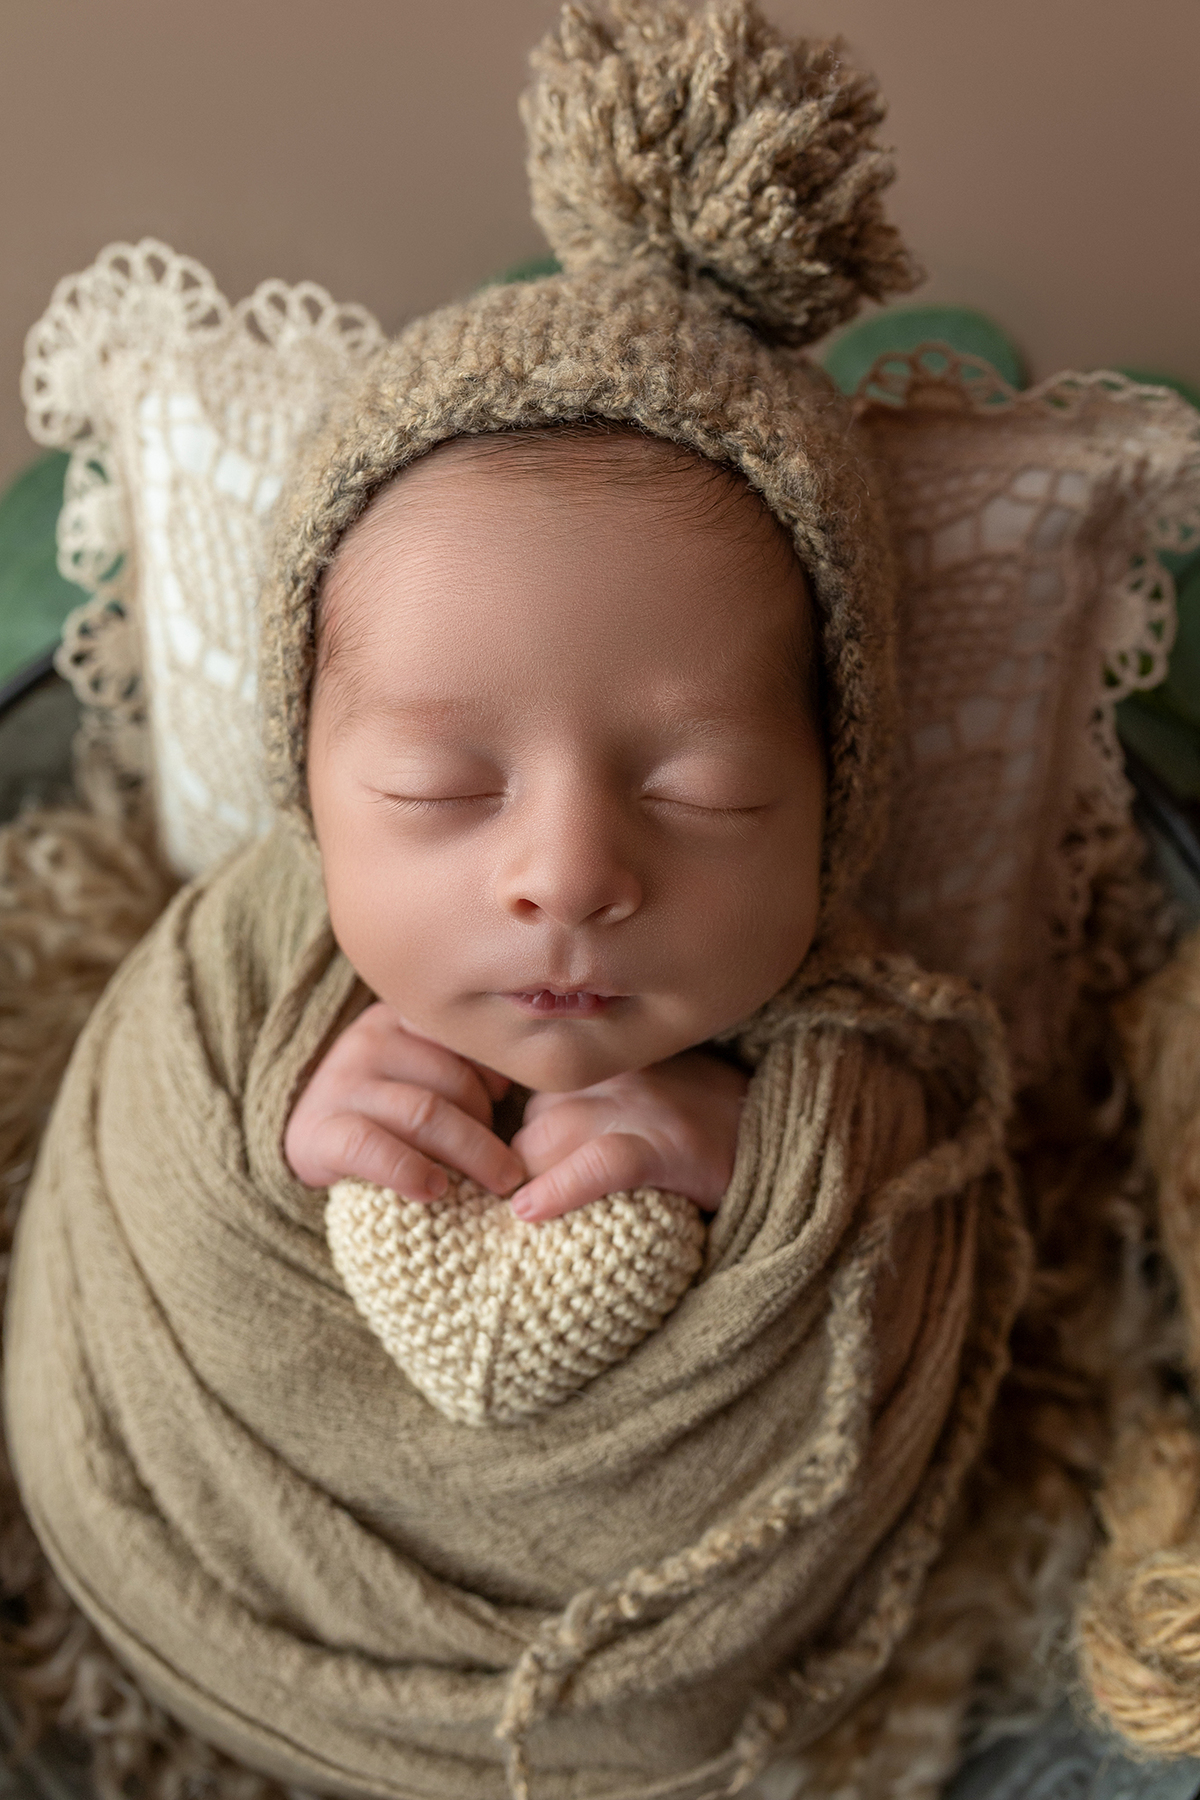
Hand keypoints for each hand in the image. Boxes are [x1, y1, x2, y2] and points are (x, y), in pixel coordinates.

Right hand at [284, 1001, 523, 1198]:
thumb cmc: (383, 1111)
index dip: (494, 1073)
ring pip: (424, 1113)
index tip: (506, 1101)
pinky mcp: (318, 1134)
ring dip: (472, 1152)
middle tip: (511, 1164)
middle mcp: (367, 1042)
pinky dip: (410, 1170)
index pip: (463, 1036)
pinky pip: (372, 1148)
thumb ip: (458, 1064)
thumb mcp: (418, 1072)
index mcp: (398, 1020)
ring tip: (498, 1181)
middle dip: (488, 1123)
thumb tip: (518, 1082)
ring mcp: (341, 1085)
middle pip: (451, 1080)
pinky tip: (435, 1189)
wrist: (307, 1144)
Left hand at [508, 1050, 748, 1222]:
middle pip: (533, 1117)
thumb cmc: (711, 1128)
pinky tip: (529, 1212)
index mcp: (612, 1062)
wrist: (787, 1137)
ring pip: (552, 1136)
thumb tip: (530, 1144)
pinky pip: (600, 1162)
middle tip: (532, 1206)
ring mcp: (646, 1108)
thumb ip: (596, 1104)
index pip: (533, 1092)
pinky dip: (560, 1188)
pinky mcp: (669, 1147)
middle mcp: (621, 1074)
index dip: (517, 1139)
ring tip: (536, 1219)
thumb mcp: (649, 1096)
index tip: (514, 1174)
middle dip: (522, 1167)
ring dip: (534, 1181)